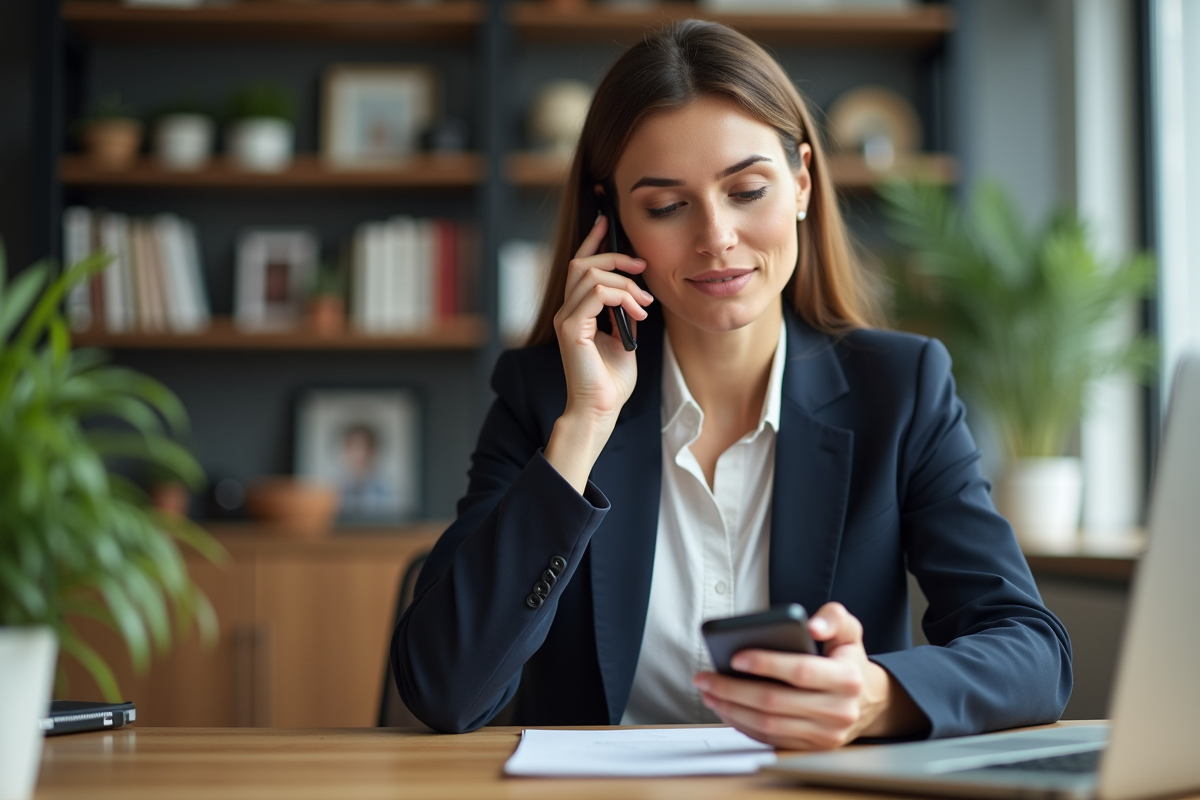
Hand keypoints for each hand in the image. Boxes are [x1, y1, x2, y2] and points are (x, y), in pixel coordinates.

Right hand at [545, 214, 652, 491]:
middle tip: (642, 267)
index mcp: (577, 312)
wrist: (601, 409)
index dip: (592, 240)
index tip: (607, 221)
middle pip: (582, 262)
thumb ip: (623, 314)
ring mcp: (566, 318)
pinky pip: (596, 293)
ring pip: (590, 274)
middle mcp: (566, 311)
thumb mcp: (625, 339)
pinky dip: (621, 296)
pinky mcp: (571, 328)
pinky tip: (637, 313)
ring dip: (624, 283)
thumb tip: (634, 294)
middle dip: (614, 255)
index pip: (580, 266)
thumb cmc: (611, 382)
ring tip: (644, 304)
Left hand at [693, 602, 924, 749]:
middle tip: (705, 676)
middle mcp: (838, 711)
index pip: (801, 671)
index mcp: (847, 679)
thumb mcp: (849, 632)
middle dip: (733, 689)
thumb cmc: (847, 660)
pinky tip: (724, 707)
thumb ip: (834, 617)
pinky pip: (769, 739)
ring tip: (708, 691)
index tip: (735, 657)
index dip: (767, 664)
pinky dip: (741, 724)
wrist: (867, 701)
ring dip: (731, 709)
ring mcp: (825, 735)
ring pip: (768, 725)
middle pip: (775, 702)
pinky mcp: (811, 748)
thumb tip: (812, 625)